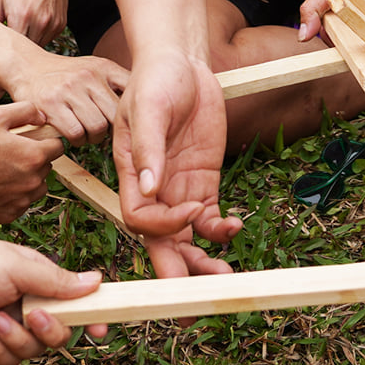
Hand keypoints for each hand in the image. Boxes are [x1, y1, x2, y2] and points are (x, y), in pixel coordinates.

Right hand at [0, 100, 57, 223]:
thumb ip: (24, 111)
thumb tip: (43, 116)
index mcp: (34, 155)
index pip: (58, 146)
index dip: (45, 139)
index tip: (32, 138)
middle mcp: (33, 181)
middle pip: (47, 166)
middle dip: (35, 157)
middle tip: (10, 151)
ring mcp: (22, 200)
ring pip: (37, 186)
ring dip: (27, 177)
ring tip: (2, 168)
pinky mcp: (10, 214)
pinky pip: (21, 201)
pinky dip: (13, 193)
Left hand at [0, 238, 106, 364]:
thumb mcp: (14, 268)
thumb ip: (56, 281)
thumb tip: (96, 281)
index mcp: (32, 277)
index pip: (71, 297)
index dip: (88, 313)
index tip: (100, 327)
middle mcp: (23, 302)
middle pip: (59, 329)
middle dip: (48, 328)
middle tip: (33, 317)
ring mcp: (7, 327)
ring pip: (35, 349)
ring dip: (14, 337)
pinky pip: (11, 361)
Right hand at [4, 50, 125, 144]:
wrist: (25, 66)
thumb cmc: (65, 74)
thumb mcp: (94, 68)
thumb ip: (117, 83)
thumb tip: (145, 106)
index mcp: (103, 67)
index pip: (132, 91)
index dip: (134, 111)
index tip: (129, 122)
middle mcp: (88, 76)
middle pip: (115, 116)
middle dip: (111, 130)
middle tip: (101, 131)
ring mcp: (69, 90)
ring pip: (97, 128)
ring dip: (92, 138)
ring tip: (85, 133)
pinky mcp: (50, 105)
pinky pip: (75, 133)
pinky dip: (75, 140)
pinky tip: (71, 134)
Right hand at [113, 49, 239, 279]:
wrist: (182, 63)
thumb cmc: (156, 80)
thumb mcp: (147, 107)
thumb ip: (148, 149)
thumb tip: (149, 188)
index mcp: (130, 176)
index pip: (141, 219)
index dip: (165, 226)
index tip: (193, 210)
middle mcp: (153, 190)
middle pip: (161, 242)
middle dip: (176, 274)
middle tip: (194, 301)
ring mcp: (179, 189)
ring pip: (187, 239)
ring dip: (202, 261)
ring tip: (225, 277)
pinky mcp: (203, 183)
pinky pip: (208, 219)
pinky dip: (220, 230)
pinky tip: (234, 227)